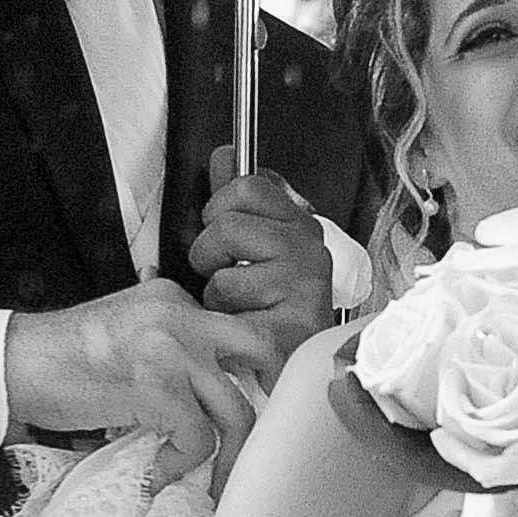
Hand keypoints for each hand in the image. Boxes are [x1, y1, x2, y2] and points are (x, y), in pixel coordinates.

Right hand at [0, 279, 283, 479]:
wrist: (12, 365)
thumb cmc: (63, 359)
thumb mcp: (126, 331)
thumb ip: (168, 346)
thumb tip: (206, 396)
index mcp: (175, 299)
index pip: (235, 332)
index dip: (246, 374)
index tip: (240, 407)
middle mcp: (182, 316)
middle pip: (263, 350)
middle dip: (275, 394)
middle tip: (266, 430)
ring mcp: (173, 350)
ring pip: (238, 407)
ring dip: (230, 454)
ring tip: (211, 481)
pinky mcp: (157, 389)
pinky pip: (199, 437)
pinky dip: (181, 463)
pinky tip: (157, 472)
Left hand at [189, 144, 334, 355]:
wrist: (297, 360)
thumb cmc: (272, 302)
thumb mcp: (255, 241)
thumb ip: (236, 200)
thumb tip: (223, 156)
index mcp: (298, 220)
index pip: (246, 183)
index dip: (220, 208)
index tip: (227, 234)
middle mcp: (308, 246)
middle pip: (225, 224)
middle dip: (209, 256)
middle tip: (229, 274)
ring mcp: (305, 282)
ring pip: (222, 275)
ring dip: (217, 297)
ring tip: (241, 306)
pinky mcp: (294, 321)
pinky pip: (231, 314)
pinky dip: (226, 325)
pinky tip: (247, 326)